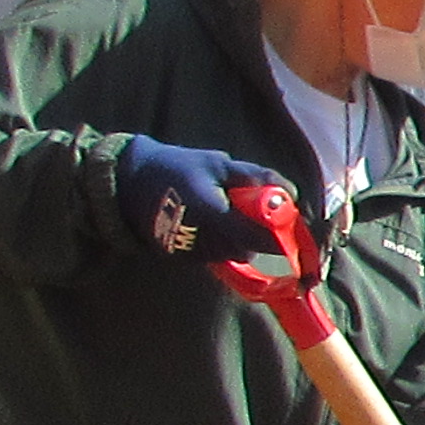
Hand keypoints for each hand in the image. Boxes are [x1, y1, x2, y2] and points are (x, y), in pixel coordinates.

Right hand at [115, 135, 278, 266]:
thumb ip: (256, 177)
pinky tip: (214, 224)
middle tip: (257, 211)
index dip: (279, 236)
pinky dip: (226, 243)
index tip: (291, 226)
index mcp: (211, 211)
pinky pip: (219, 257)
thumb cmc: (178, 168)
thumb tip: (292, 192)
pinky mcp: (186, 261)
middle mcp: (202, 238)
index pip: (256, 235)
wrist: (131, 186)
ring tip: (229, 212)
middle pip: (250, 249)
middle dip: (261, 234)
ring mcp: (193, 253)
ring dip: (243, 238)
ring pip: (237, 255)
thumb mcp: (218, 164)